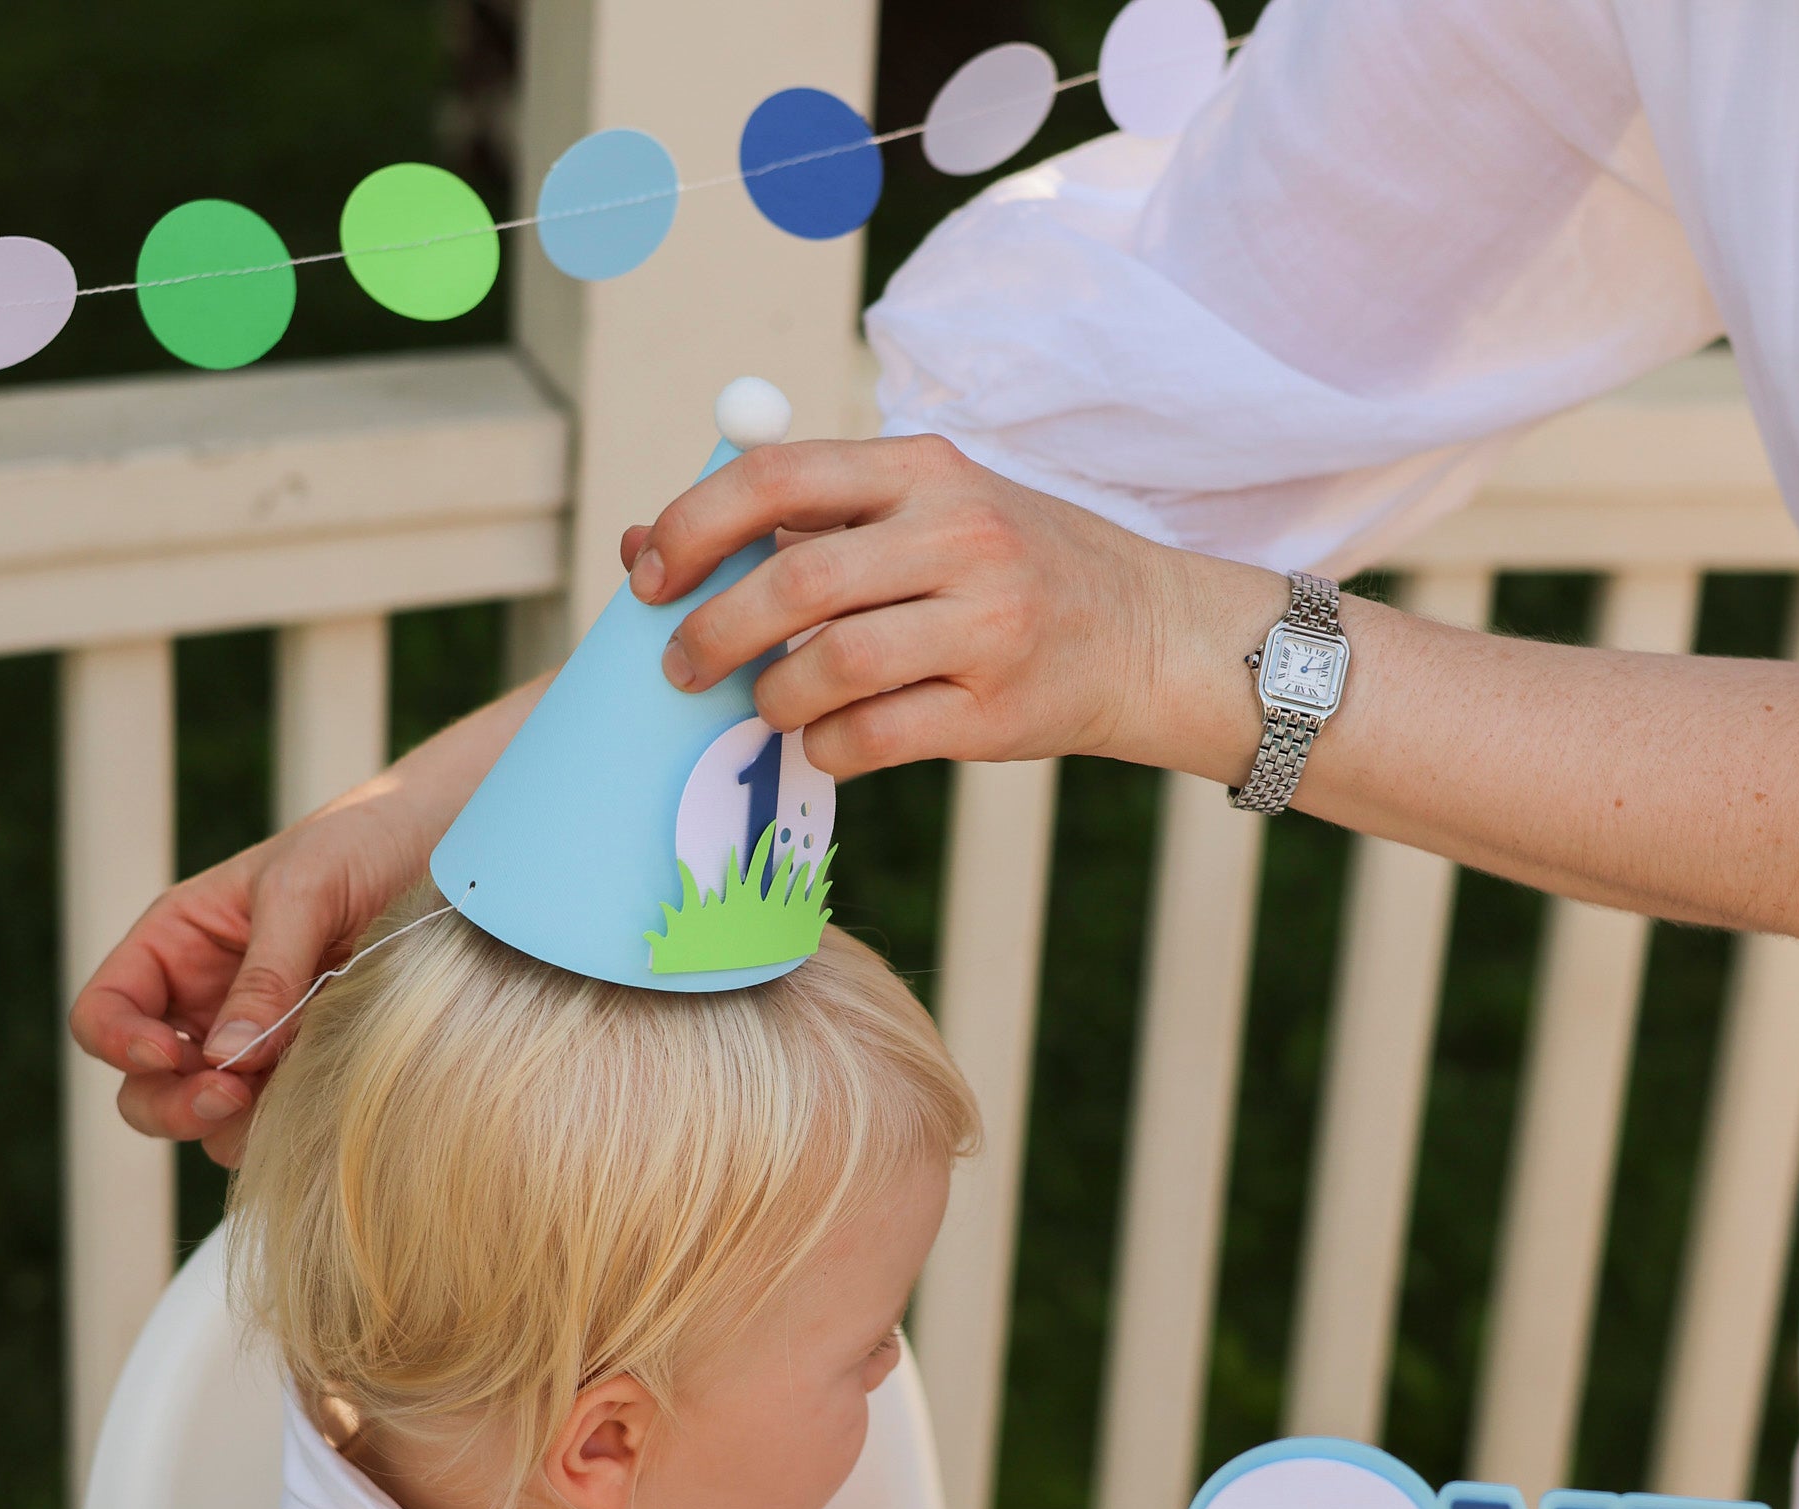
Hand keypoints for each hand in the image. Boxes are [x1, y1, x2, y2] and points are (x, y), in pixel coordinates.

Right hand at [67, 795, 432, 1165]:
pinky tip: (323, 1102)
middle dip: (173, 1104)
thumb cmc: (365, 842)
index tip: (174, 1053)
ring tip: (284, 1098)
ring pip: (211, 1120)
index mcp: (177, 946)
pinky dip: (288, 1126)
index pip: (104, 1013)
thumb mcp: (306, 888)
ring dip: (233, 1126)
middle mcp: (206, 1003)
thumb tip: (225, 1060)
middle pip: (144, 1087)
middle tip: (231, 1096)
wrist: (452, 854)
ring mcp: (260, 1044)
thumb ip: (266, 971)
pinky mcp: (313, 1069)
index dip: (120, 1043)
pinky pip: (279, 1120)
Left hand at [618, 434, 1282, 783]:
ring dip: (770, 699)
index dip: (693, 527)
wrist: (1151, 634)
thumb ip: (806, 523)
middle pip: (794, 583)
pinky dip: (825, 748)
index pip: (777, 478)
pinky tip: (823, 742)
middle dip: (711, 632)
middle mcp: (957, 537)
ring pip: (829, 668)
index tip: (647, 575)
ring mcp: (984, 626)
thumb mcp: (928, 511)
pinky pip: (872, 738)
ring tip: (763, 708)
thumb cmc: (1011, 572)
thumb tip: (648, 544)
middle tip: (679, 667)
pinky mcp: (996, 712)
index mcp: (923, 469)